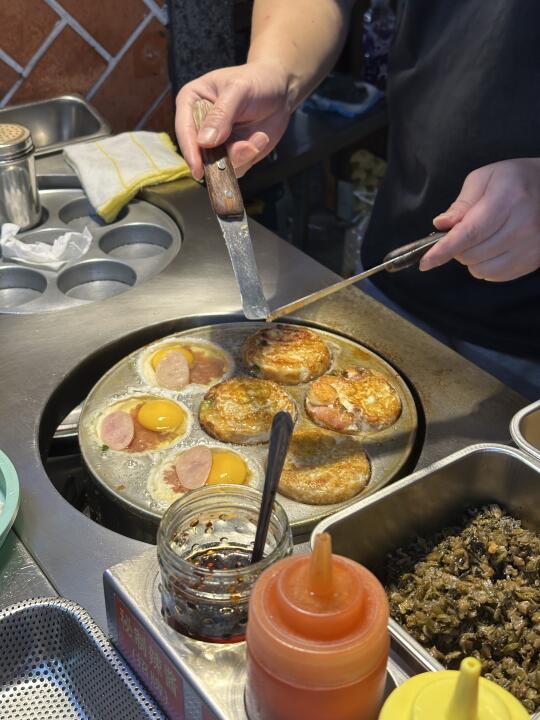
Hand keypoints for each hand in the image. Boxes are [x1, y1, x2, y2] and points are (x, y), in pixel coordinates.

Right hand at [175, 61, 291, 179]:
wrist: (280, 91)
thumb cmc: (257, 80)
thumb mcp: (238, 90)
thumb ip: (221, 115)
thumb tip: (204, 142)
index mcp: (191, 101)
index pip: (184, 129)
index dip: (190, 150)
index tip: (198, 169)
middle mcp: (199, 124)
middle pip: (199, 153)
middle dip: (221, 157)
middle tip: (246, 147)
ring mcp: (215, 142)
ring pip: (219, 164)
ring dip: (241, 156)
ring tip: (259, 137)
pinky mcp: (231, 154)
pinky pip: (236, 167)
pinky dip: (250, 157)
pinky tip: (261, 139)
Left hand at [420, 158, 539, 280]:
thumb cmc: (514, 180)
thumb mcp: (484, 179)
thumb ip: (461, 204)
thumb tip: (441, 225)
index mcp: (508, 200)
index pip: (470, 233)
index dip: (444, 250)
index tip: (425, 262)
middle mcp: (523, 226)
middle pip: (471, 254)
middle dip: (457, 247)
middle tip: (465, 230)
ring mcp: (530, 247)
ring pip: (480, 270)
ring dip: (471, 258)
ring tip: (482, 238)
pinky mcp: (532, 261)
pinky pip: (495, 276)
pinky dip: (485, 266)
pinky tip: (494, 247)